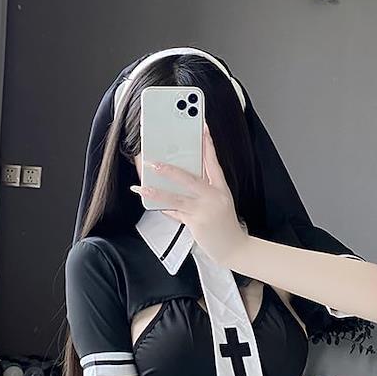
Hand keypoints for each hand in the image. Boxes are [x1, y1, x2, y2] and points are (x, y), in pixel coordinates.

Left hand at [130, 121, 248, 266]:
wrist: (234, 248)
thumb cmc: (225, 224)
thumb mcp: (220, 201)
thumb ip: (206, 188)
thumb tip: (185, 176)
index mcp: (221, 188)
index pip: (213, 162)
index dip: (207, 144)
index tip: (201, 127)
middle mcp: (213, 196)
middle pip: (189, 178)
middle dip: (169, 169)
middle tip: (153, 162)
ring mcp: (205, 210)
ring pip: (177, 198)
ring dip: (157, 192)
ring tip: (142, 188)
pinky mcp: (197, 224)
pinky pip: (176, 214)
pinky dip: (164, 208)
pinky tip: (152, 203)